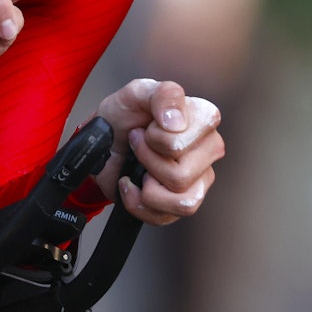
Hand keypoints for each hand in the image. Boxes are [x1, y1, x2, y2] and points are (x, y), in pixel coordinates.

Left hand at [92, 80, 222, 224]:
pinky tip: (132, 184)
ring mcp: (199, 180)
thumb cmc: (123, 116)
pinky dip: (138, 203)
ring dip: (148, 187)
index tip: (147, 127)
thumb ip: (162, 95)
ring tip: (139, 168)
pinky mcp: (182, 204)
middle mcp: (209, 150)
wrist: (102, 142)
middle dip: (147, 161)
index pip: (184, 144)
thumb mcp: (136, 93)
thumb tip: (177, 122)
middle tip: (138, 144)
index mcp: (204, 120)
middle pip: (182, 175)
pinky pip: (166, 218)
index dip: (156, 138)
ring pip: (183, 202)